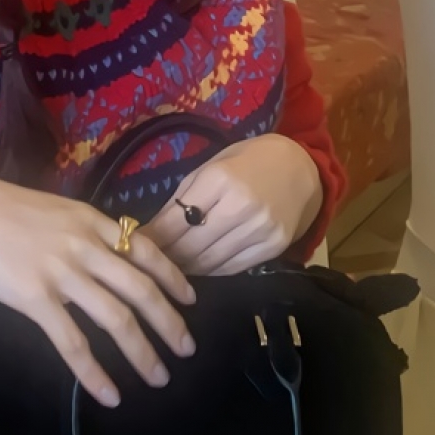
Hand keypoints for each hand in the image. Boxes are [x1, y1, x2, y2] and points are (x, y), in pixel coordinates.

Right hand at [0, 176, 196, 407]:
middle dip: (170, 324)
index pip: (147, 251)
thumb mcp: (55, 208)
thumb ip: (83, 230)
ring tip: (158, 377)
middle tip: (187, 349)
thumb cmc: (0, 208)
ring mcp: (63, 274)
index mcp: (92, 222)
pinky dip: (94, 373)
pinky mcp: (37, 300)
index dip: (173, 277)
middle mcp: (87, 248)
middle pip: (142, 291)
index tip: (190, 298)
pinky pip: (73, 343)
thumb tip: (105, 248)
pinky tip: (109, 394)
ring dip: (142, 353)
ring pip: (116, 320)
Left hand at [143, 134, 322, 276]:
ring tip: (169, 269)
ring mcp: (261, 230)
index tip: (134, 246)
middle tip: (149, 263)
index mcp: (221, 179)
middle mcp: (242, 207)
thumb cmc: (247, 163)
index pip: (176, 221)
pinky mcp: (273, 247)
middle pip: (191, 245)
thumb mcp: (211, 167)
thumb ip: (182, 198)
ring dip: (185, 268)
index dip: (153, 238)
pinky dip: (210, 271)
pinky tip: (197, 269)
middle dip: (166, 256)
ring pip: (210, 262)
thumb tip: (151, 232)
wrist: (300, 168)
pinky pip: (232, 268)